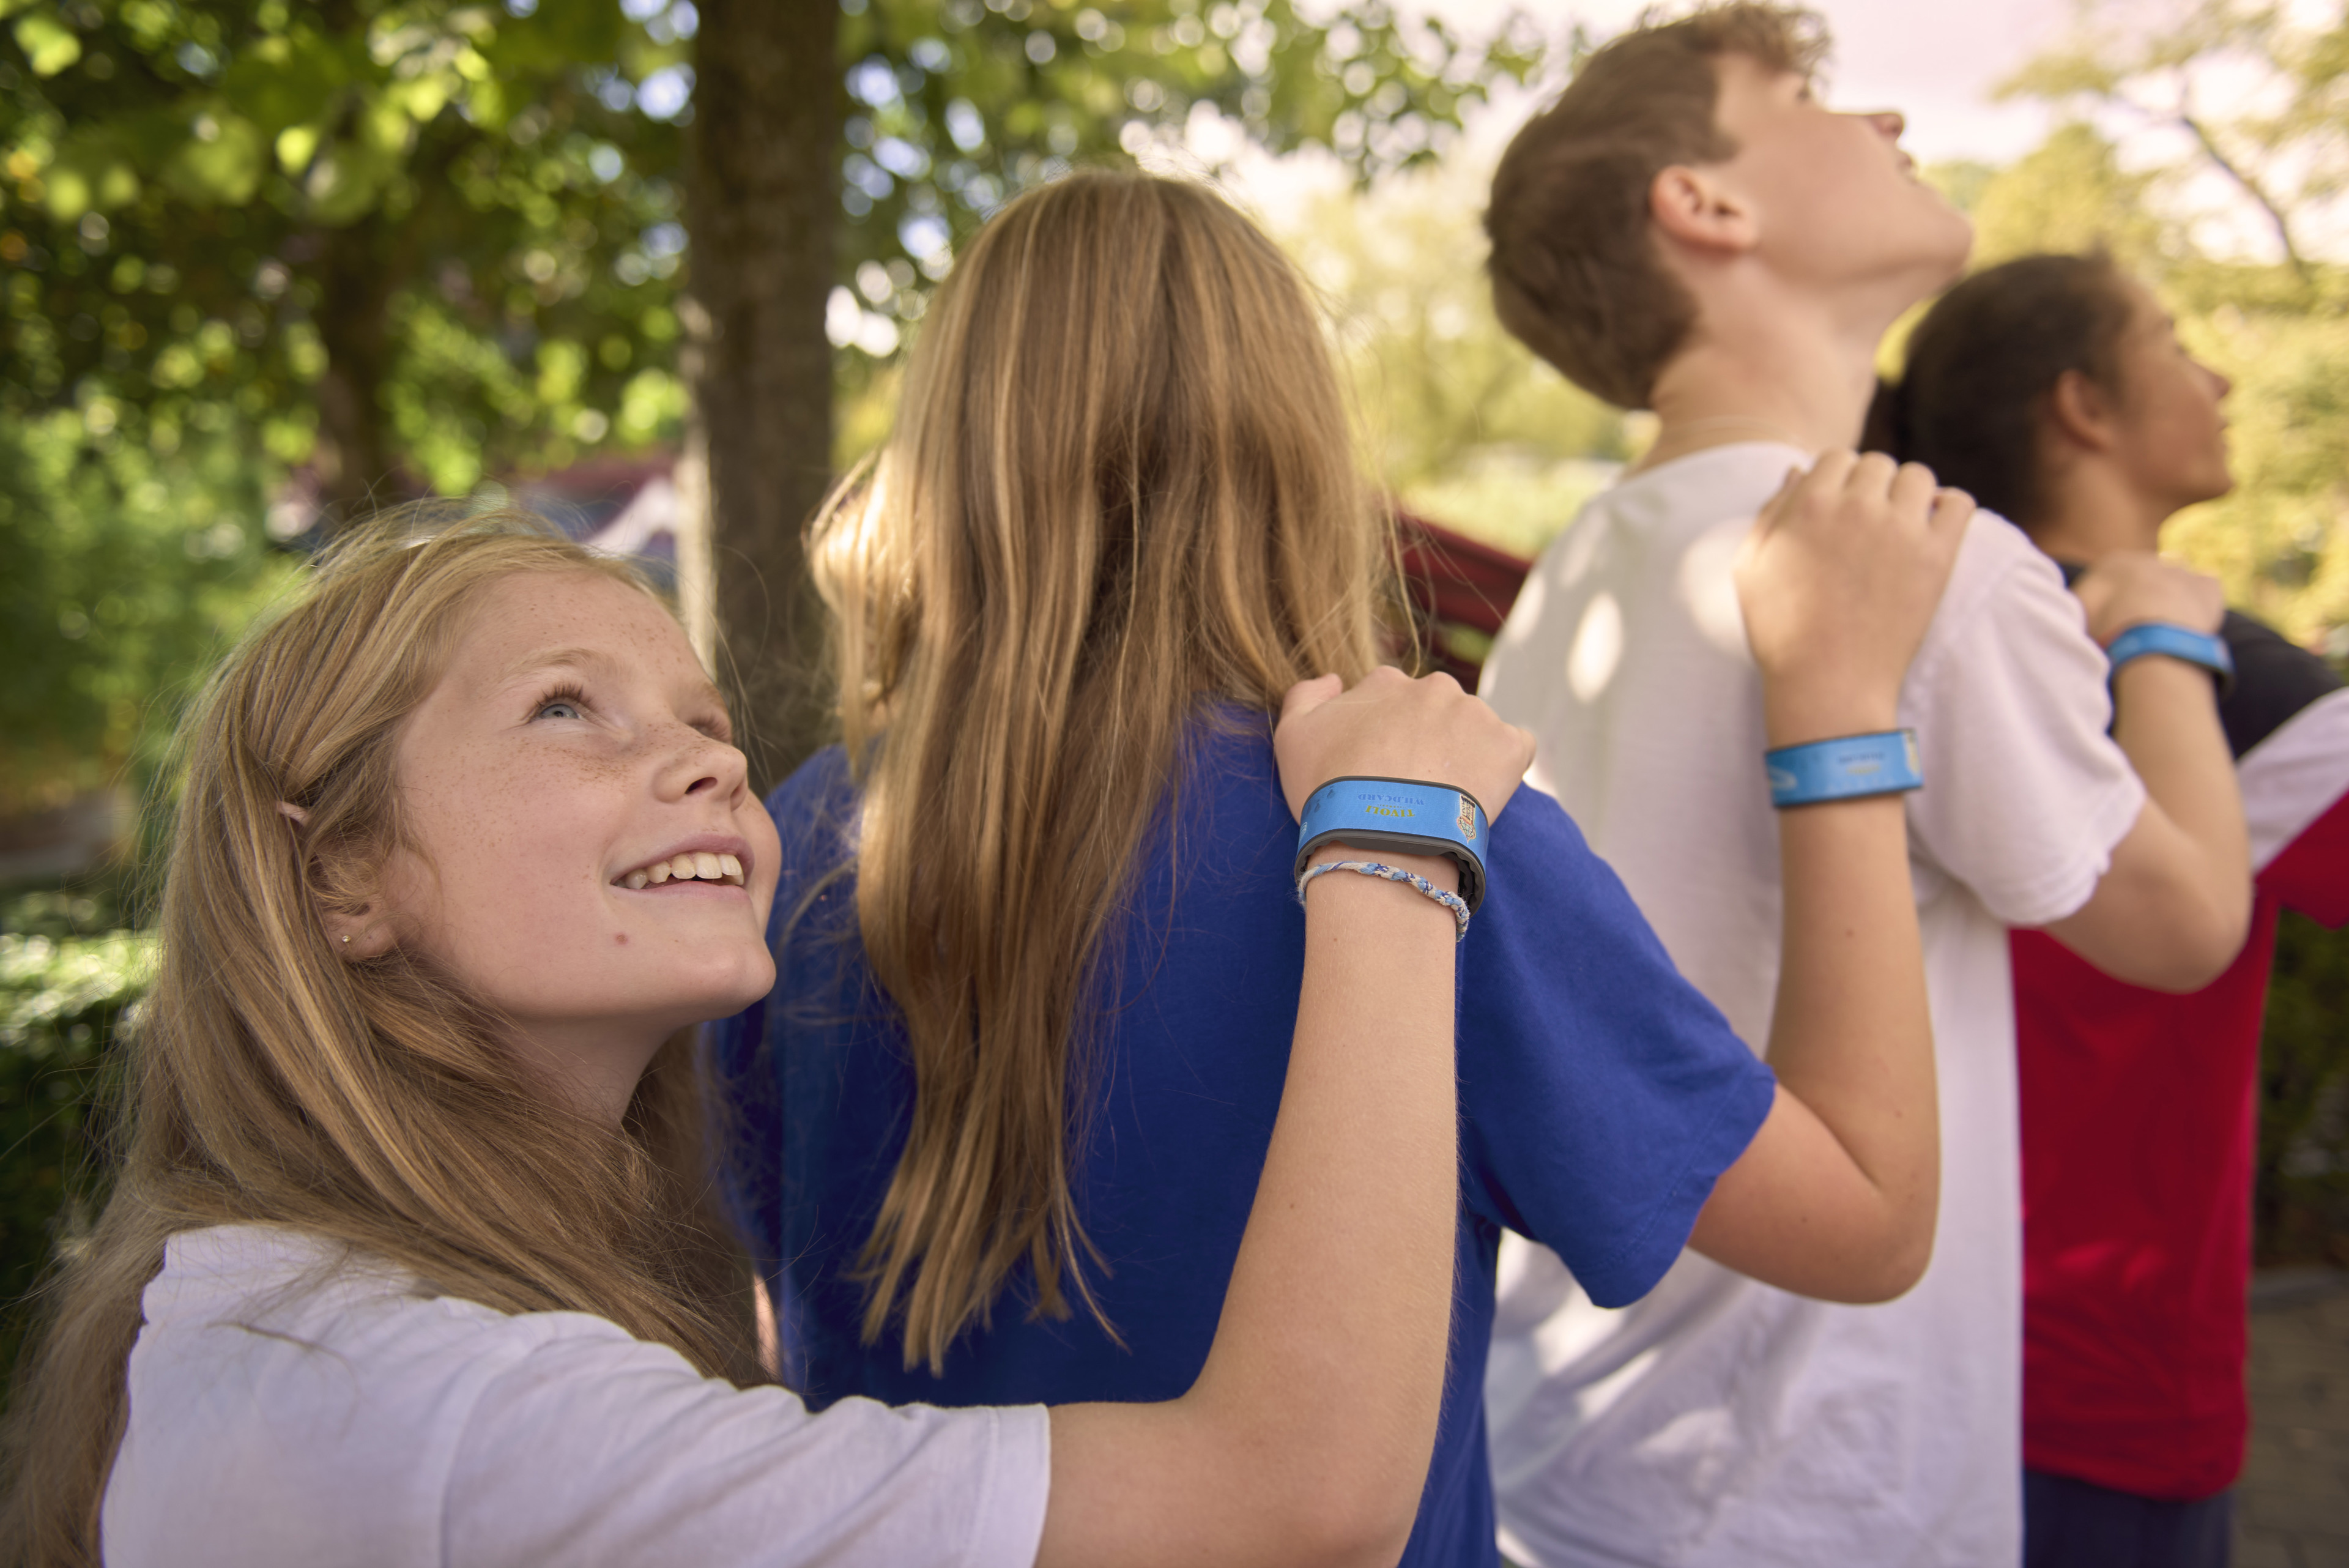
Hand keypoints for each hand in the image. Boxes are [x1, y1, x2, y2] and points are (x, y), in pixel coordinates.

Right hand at [1273, 667, 1534, 824]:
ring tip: (1445, 800)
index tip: (1382, 769)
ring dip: (1464, 755)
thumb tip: (1335, 679)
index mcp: (1387, 682)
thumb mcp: (1292, 737)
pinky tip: (1480, 795)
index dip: (1386, 736)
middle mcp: (1435, 687)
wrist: (1381, 836)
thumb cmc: (1330, 791)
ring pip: (1474, 730)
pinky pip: (1515, 749)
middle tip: (1414, 788)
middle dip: (1429, 741)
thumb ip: (1306, 695)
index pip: (1391, 700)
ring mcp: (1475, 714)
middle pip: (1436, 712)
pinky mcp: (1508, 747)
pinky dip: (1503, 769)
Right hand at [1735, 451, 1971, 745]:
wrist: (1828, 684)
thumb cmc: (1781, 631)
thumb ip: (1770, 512)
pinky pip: (1958, 504)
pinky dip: (1949, 507)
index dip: (1838, 480)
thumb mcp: (1751, 568)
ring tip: (1900, 525)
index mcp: (1810, 504)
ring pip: (1919, 477)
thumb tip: (1798, 471)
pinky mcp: (1937, 556)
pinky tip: (1932, 528)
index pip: (1836, 458)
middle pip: (1878, 464)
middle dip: (1872, 487)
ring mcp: (1901, 530)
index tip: (1840, 507)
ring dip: (1909, 493)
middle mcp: (1857, 508)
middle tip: (1868, 524)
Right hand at [2070, 552, 2224, 644]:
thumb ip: (2082, 605)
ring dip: (2171, 601)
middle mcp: (2147, 559)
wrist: (2149, 634)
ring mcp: (2179, 570)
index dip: (2114, 603)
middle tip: (2141, 630)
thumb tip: (2083, 607)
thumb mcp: (2078, 616)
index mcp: (2112, 564)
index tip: (2114, 624)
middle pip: (2145, 580)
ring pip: (2174, 584)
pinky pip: (2205, 590)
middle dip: (2144, 599)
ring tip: (2165, 630)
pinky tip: (2189, 624)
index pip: (2112, 580)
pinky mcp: (2207, 586)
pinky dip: (2200, 604)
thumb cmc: (2106, 627)